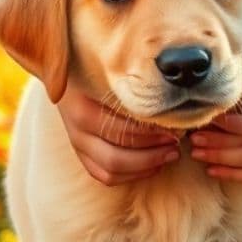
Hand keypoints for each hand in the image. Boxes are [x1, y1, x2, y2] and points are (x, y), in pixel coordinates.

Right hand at [58, 80, 181, 185]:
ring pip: (111, 170)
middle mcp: (76, 128)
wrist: (65, 68)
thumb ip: (133, 83)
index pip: (121, 129)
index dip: (151, 133)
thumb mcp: (111, 69)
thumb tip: (173, 97)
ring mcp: (76, 143)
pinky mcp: (80, 153)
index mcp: (82, 106)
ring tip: (169, 154)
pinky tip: (153, 165)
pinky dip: (131, 175)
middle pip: (116, 156)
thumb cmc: (97, 65)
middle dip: (152, 154)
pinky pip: (104, 176)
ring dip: (145, 166)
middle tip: (176, 143)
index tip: (177, 126)